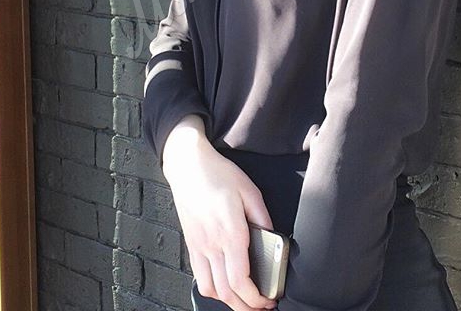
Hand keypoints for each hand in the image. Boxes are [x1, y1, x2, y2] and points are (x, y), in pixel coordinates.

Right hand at [163, 123, 277, 310]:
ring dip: (229, 301)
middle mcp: (212, 244)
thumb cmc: (218, 174)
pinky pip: (199, 277)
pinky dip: (213, 289)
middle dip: (246, 307)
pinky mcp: (191, 244)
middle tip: (261, 306)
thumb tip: (272, 238)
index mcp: (231, 232)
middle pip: (227, 292)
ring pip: (211, 289)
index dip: (256, 299)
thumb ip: (263, 217)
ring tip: (244, 299)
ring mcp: (199, 246)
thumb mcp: (250, 190)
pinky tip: (225, 285)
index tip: (268, 300)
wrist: (188, 165)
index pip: (241, 281)